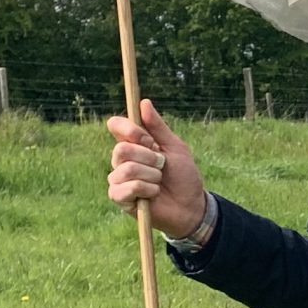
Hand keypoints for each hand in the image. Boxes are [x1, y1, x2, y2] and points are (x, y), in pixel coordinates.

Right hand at [106, 98, 206, 238]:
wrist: (191, 205)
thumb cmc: (184, 176)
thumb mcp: (176, 148)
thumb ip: (158, 127)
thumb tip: (144, 102)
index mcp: (134, 144)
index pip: (116, 125)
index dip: (129, 129)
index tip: (148, 139)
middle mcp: (122, 159)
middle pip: (121, 149)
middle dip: (149, 158)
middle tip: (162, 166)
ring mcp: (118, 178)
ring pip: (127, 169)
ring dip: (152, 175)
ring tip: (160, 182)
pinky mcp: (119, 197)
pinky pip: (128, 188)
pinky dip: (147, 190)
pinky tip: (154, 194)